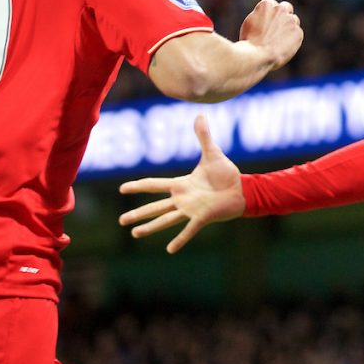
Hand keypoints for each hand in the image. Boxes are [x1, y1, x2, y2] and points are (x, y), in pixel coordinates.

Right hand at [119, 115, 244, 252]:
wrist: (242, 189)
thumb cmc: (227, 174)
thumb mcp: (212, 153)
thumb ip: (203, 135)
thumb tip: (200, 113)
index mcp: (181, 185)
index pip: (154, 185)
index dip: (138, 186)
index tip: (123, 188)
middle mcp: (182, 199)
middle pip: (154, 207)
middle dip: (138, 213)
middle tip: (121, 220)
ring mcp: (191, 210)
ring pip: (165, 220)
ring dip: (150, 227)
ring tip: (135, 234)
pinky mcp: (202, 218)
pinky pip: (188, 230)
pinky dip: (180, 239)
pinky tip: (169, 249)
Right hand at [240, 0, 302, 69]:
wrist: (258, 54)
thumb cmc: (249, 42)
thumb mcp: (250, 23)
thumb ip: (261, 17)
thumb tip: (265, 19)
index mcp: (267, 4)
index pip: (272, 5)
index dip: (270, 15)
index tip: (268, 23)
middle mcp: (281, 9)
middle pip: (286, 7)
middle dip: (283, 15)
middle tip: (279, 27)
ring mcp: (291, 20)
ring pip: (294, 21)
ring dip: (289, 27)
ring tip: (279, 41)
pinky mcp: (298, 33)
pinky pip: (297, 34)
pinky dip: (292, 40)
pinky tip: (283, 48)